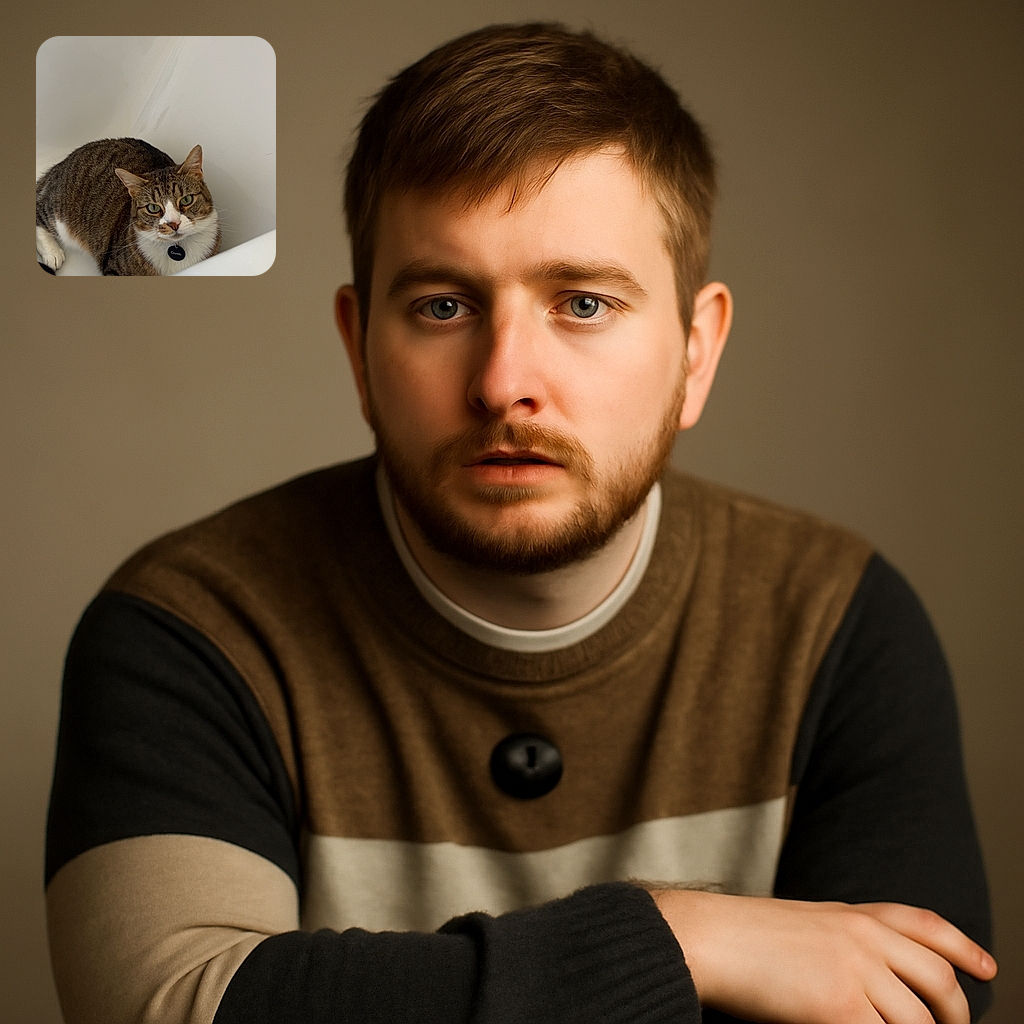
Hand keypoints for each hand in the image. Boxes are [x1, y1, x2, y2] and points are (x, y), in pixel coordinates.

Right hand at [650, 890, 996, 1023]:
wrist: (709, 937)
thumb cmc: (743, 934)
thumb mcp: (805, 922)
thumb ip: (846, 940)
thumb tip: (881, 979)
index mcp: (853, 913)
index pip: (925, 924)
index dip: (964, 947)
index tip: (987, 968)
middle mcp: (863, 937)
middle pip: (938, 979)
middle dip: (955, 1014)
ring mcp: (855, 971)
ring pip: (918, 1023)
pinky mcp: (840, 1008)